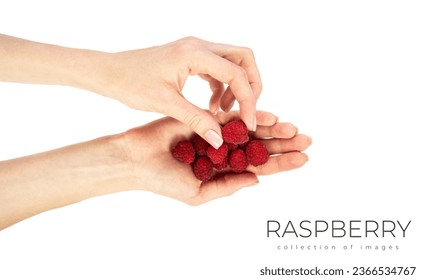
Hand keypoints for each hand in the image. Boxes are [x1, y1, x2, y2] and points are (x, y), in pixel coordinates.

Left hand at [101, 37, 261, 147]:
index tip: (247, 124)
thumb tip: (221, 140)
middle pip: (244, 59)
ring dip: (237, 88)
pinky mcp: (191, 58)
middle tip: (245, 112)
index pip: (237, 73)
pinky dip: (222, 88)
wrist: (107, 72)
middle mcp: (199, 46)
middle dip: (252, 86)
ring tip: (225, 114)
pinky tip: (211, 108)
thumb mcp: (165, 104)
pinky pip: (219, 70)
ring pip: (234, 63)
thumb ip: (196, 120)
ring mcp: (196, 50)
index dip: (248, 100)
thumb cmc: (130, 84)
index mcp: (195, 53)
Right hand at [118, 111, 309, 204]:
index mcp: (226, 168)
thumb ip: (227, 187)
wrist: (137, 161)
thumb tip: (258, 180)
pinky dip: (251, 117)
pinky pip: (233, 117)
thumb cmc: (163, 182)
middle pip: (262, 146)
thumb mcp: (198, 194)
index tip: (304, 160)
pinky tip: (269, 118)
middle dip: (285, 144)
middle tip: (307, 141)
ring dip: (274, 129)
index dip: (282, 164)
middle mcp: (226, 149)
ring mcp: (218, 132)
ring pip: (252, 130)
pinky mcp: (208, 117)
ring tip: (294, 129)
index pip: (261, 166)